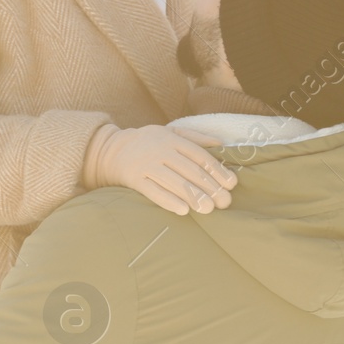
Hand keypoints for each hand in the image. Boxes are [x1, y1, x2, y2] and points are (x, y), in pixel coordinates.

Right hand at [90, 124, 236, 215]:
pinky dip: (168, 201)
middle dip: (210, 187)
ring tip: (208, 209)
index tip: (231, 184)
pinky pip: (152, 192)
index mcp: (172, 138)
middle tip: (224, 202)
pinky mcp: (134, 179)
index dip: (217, 170)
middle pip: (190, 170)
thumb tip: (221, 143)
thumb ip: (196, 137)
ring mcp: (146, 165)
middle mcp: (160, 150)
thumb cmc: (149, 143)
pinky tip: (183, 211)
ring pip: (173, 182)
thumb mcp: (170, 132)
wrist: (112, 150)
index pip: (199, 156)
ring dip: (193, 196)